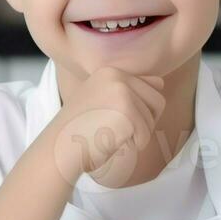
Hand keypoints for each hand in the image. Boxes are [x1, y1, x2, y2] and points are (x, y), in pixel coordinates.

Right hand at [47, 66, 164, 186]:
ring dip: (139, 133)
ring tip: (114, 135)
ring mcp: (121, 90)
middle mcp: (116, 75)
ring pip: (154, 116)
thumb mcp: (100, 99)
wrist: (59, 148)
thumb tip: (160, 83)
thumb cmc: (80, 131)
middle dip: (145, 120)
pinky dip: (135, 143)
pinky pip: (145, 132)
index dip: (143, 108)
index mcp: (110, 71)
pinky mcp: (126, 109)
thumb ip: (125, 90)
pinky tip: (113, 141)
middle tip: (120, 130)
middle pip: (157, 100)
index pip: (152, 84)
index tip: (121, 118)